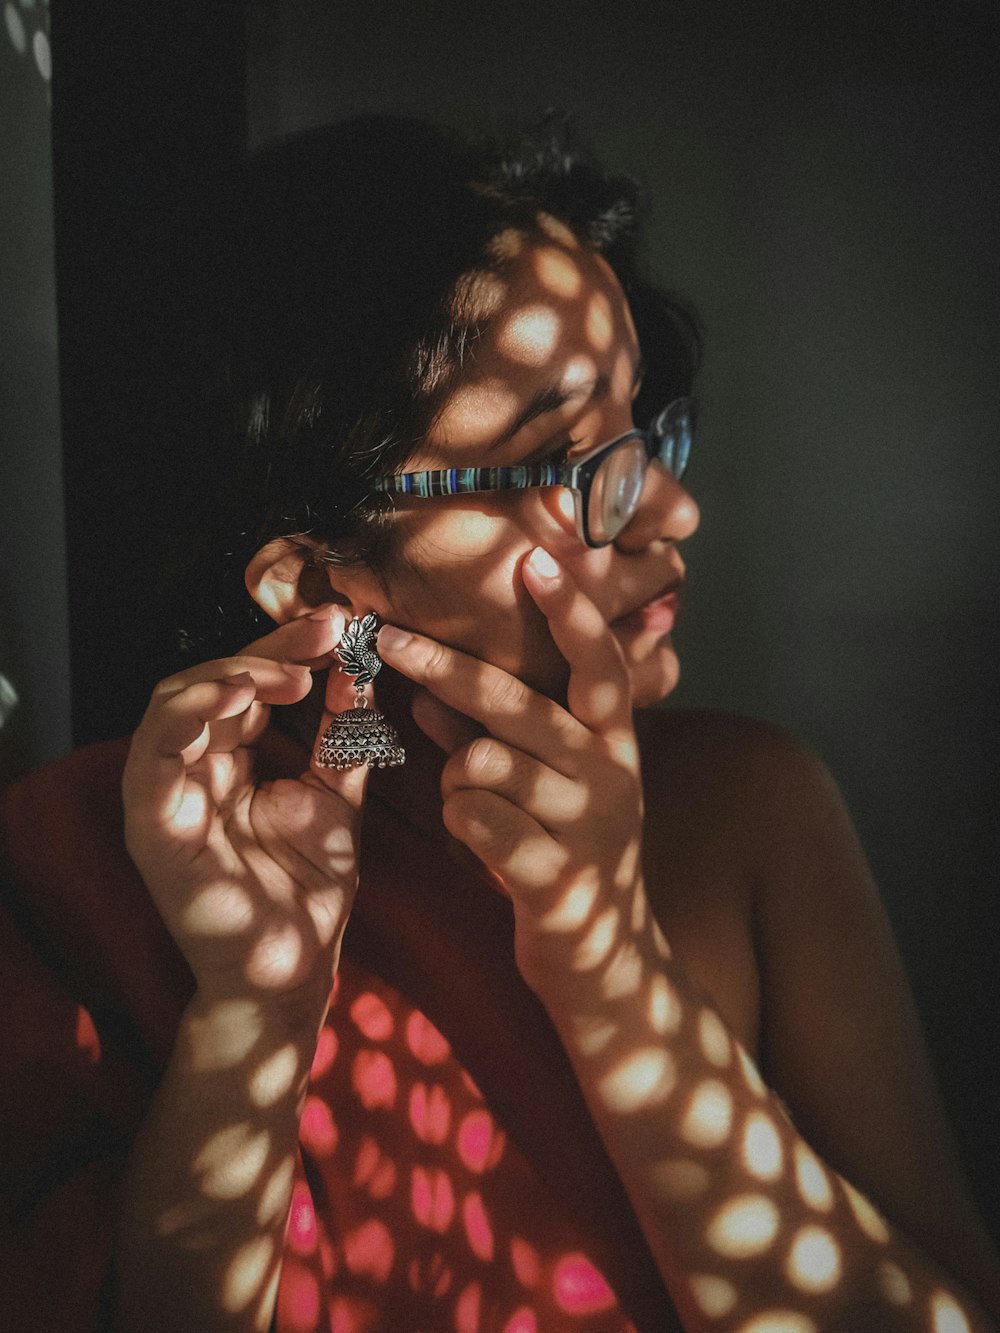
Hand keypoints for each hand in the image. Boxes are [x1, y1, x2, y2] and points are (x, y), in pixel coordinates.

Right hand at [123, 607, 366, 1005]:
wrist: (296, 970)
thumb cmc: (308, 891)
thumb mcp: (335, 796)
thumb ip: (342, 734)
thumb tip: (360, 667)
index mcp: (226, 764)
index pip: (245, 688)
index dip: (288, 651)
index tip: (342, 627)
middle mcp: (190, 773)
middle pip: (211, 684)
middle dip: (268, 652)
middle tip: (326, 633)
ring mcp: (166, 799)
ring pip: (172, 705)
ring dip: (229, 674)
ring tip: (289, 672)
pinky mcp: (152, 828)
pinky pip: (152, 758)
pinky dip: (186, 716)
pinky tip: (234, 695)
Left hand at [377, 547, 647, 986]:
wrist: (605, 963)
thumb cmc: (562, 857)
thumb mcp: (543, 789)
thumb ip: (492, 738)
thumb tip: (426, 693)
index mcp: (615, 744)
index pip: (599, 664)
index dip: (571, 613)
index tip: (534, 560)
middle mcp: (611, 774)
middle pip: (514, 703)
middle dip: (440, 668)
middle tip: (384, 638)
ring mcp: (588, 826)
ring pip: (479, 764)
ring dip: (456, 784)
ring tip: (480, 815)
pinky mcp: (556, 875)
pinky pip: (472, 818)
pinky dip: (458, 824)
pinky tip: (481, 847)